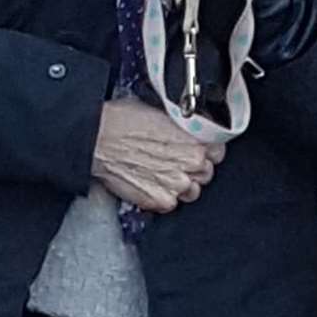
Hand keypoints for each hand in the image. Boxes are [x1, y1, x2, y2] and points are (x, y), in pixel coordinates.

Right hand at [91, 98, 225, 212]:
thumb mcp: (162, 112)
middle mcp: (191, 162)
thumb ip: (183, 127)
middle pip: (207, 172)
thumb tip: (187, 130)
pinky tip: (151, 185)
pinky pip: (172, 204)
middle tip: (175, 163)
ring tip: (163, 175)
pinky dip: (163, 197)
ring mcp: (177, 184)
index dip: (207, 152)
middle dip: (194, 169)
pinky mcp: (159, 201)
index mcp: (195, 138)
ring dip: (182, 185)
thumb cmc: (123, 120)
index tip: (198, 151)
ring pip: (193, 191)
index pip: (218, 152)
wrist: (97, 139)